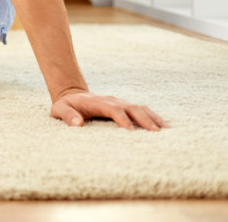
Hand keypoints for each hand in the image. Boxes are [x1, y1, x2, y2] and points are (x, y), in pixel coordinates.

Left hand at [51, 90, 166, 130]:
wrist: (72, 94)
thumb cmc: (66, 105)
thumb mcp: (59, 110)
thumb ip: (67, 115)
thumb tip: (78, 123)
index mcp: (98, 102)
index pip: (113, 110)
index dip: (123, 119)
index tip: (131, 132)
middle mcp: (112, 101)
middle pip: (132, 108)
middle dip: (145, 120)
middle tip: (157, 134)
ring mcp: (120, 102)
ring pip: (141, 108)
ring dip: (154, 118)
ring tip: (168, 131)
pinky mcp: (125, 106)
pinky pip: (142, 110)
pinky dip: (154, 117)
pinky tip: (165, 127)